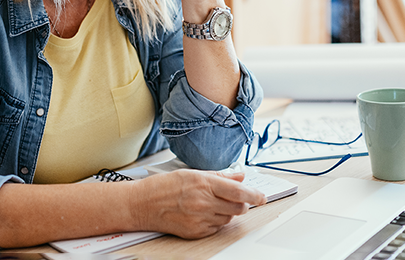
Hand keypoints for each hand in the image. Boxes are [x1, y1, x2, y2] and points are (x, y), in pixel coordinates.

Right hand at [130, 169, 266, 238]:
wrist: (142, 204)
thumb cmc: (163, 187)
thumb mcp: (192, 173)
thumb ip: (219, 176)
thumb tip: (240, 176)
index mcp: (204, 184)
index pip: (239, 191)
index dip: (254, 195)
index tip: (262, 197)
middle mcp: (203, 202)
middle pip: (238, 207)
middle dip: (242, 204)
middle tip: (238, 200)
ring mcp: (199, 219)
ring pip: (228, 219)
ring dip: (227, 212)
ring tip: (213, 204)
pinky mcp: (195, 232)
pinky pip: (216, 228)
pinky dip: (216, 221)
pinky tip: (204, 214)